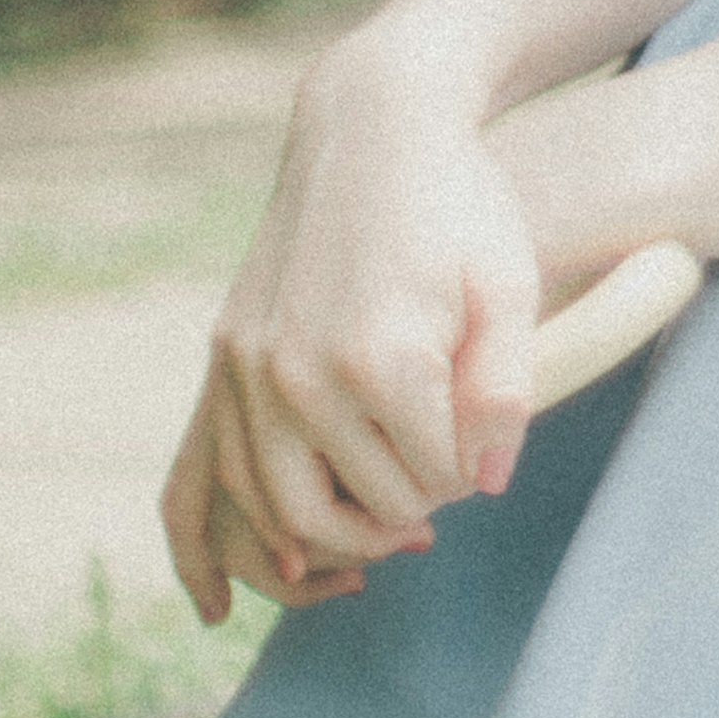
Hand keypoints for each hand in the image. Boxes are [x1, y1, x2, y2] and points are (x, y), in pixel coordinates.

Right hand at [165, 54, 542, 624]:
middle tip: (442, 501)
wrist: (372, 123)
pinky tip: (228, 593)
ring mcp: (250, 366)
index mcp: (383, 359)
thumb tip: (486, 484)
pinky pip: (209, 473)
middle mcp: (301, 372)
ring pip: (276, 512)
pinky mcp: (225, 354)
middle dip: (407, 516)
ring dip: (328, 541)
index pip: (432, 481)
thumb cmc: (459, 202)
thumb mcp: (508, 287)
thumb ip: (507, 392)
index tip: (483, 441)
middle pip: (354, 509)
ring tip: (382, 533)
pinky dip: (219, 538)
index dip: (469, 475)